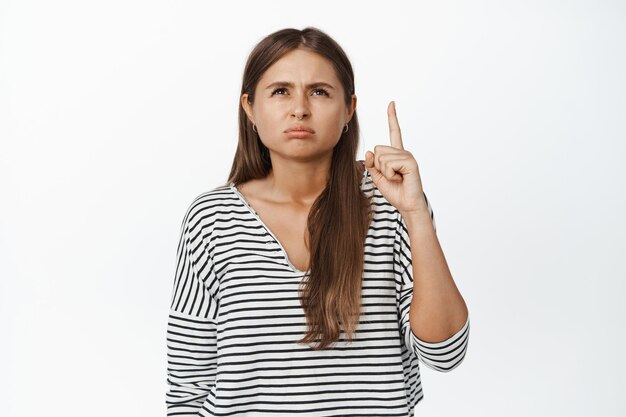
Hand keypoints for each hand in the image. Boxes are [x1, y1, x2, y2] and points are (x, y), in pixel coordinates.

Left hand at [364, 101, 427, 215]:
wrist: (407, 205)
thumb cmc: (395, 191)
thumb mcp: (378, 177)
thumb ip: (372, 164)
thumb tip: (370, 151)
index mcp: (396, 153)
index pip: (394, 132)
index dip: (392, 117)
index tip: (391, 103)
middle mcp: (403, 151)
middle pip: (377, 150)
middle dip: (378, 166)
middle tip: (391, 176)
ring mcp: (407, 156)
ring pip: (381, 157)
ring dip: (385, 172)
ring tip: (397, 178)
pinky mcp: (410, 162)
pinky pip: (389, 164)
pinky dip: (390, 175)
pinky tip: (400, 179)